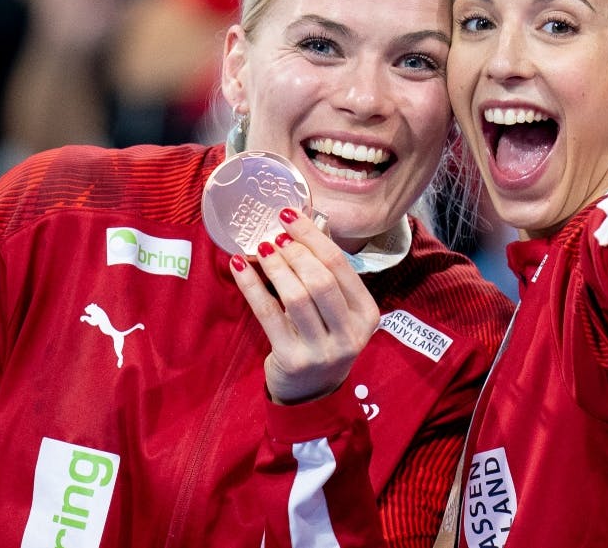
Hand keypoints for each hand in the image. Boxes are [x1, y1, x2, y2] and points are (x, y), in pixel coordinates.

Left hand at [229, 208, 380, 403]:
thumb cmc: (323, 337)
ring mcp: (322, 350)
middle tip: (274, 237)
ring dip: (275, 267)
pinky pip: (268, 315)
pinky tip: (239, 267)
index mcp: (367, 314)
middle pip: (320, 280)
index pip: (340, 265)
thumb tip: (300, 223)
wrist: (312, 391)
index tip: (289, 217)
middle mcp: (350, 334)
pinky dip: (252, 286)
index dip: (312, 236)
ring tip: (260, 249)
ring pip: (296, 297)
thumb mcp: (337, 310)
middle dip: (294, 252)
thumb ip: (326, 273)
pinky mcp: (293, 360)